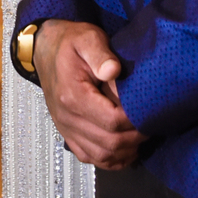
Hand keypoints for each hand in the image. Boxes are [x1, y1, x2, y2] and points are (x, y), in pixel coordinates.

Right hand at [33, 21, 145, 170]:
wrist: (46, 49)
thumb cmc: (70, 43)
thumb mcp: (87, 38)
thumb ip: (100, 54)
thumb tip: (113, 71)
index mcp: (73, 96)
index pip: (111, 121)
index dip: (134, 120)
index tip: (148, 109)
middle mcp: (68, 118)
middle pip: (109, 143)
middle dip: (135, 137)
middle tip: (151, 124)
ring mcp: (67, 129)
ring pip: (101, 156)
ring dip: (125, 151)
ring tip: (141, 135)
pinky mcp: (68, 134)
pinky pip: (90, 157)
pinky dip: (111, 159)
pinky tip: (125, 149)